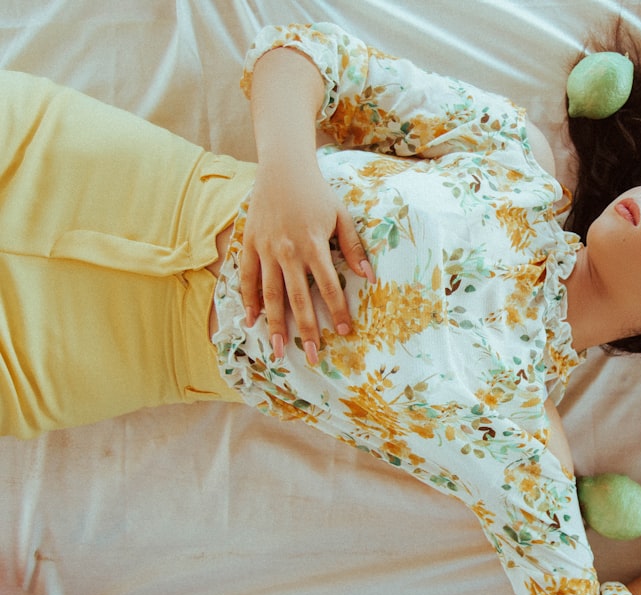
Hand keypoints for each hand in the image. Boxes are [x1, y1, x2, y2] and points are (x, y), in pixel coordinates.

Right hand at [239, 164, 374, 363]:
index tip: (342, 332)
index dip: (336, 311)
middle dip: (306, 330)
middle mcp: (288, 251)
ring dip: (275, 324)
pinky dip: (248, 299)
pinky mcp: (249, 244)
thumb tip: (370, 277)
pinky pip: (247, 277)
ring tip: (279, 349)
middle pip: (298, 299)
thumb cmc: (317, 193)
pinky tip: (252, 320)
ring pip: (270, 294)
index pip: (328, 287)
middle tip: (313, 356)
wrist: (282, 169)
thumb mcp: (341, 216)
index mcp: (314, 245)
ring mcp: (266, 249)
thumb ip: (353, 247)